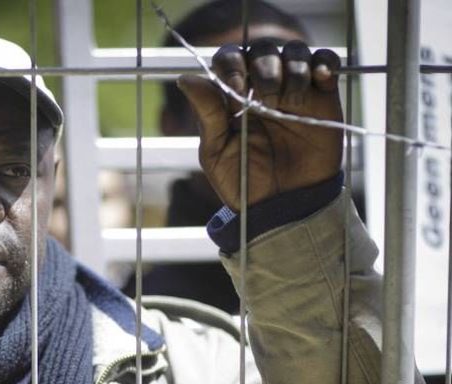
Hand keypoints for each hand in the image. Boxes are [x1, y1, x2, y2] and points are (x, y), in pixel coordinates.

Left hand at [178, 40, 342, 210]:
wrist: (282, 205)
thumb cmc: (243, 182)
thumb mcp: (217, 152)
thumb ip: (206, 114)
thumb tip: (185, 78)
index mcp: (232, 95)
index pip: (230, 57)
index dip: (232, 64)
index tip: (235, 88)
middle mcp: (262, 86)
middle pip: (263, 50)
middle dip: (264, 68)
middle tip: (267, 101)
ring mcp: (294, 89)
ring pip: (295, 51)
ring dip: (294, 68)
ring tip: (289, 101)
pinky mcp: (323, 96)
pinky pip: (326, 63)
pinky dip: (324, 63)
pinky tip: (319, 80)